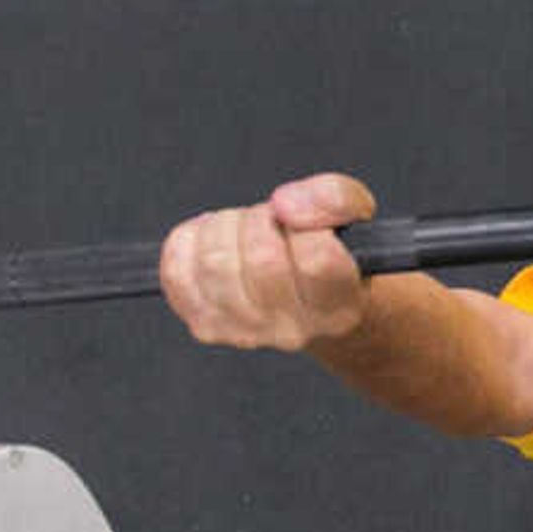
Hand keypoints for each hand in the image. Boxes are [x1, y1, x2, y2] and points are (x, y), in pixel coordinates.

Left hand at [161, 172, 376, 350]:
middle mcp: (291, 331)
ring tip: (245, 231)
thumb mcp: (356, 216)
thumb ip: (335, 198)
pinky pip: (176, 270)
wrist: (308, 302)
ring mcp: (243, 332)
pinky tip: (215, 241)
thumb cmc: (333, 253)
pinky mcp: (204, 325)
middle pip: (261, 257)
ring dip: (226, 226)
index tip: (303, 219)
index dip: (306, 222)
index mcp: (338, 308)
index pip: (316, 259)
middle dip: (262, 219)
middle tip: (272, 222)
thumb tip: (285, 204)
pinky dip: (190, 241)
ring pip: (215, 261)